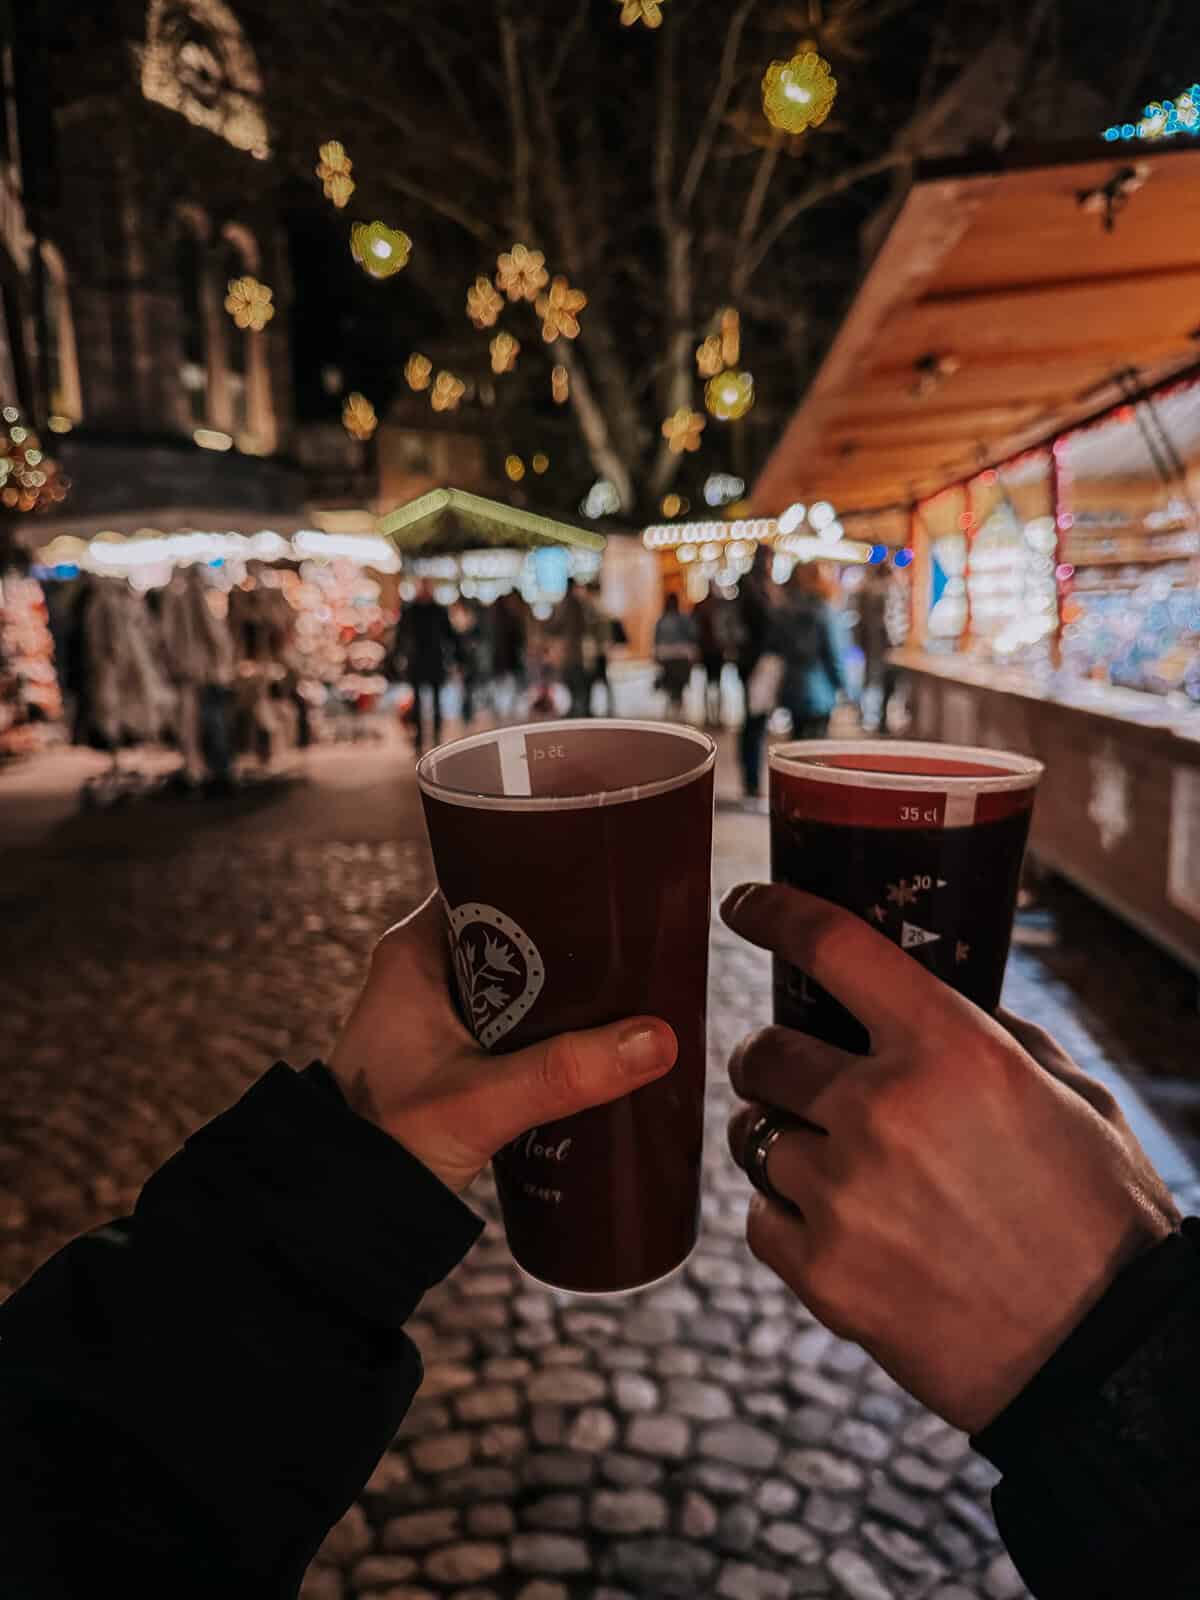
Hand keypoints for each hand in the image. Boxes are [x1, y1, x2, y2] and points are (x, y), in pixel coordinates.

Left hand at [331, 893, 677, 1193]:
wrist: (337, 1212)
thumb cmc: (383, 1141)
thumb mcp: (479, 1102)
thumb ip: (562, 1073)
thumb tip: (655, 1039)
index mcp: (415, 951)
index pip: (492, 879)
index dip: (552, 882)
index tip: (611, 891)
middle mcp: (425, 970)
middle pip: (516, 930)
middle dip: (573, 944)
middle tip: (637, 949)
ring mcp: (438, 1012)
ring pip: (520, 980)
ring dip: (565, 991)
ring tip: (629, 992)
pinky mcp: (452, 1052)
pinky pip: (514, 1020)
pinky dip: (549, 1027)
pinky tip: (591, 1043)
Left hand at [722, 882, 1178, 1433]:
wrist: (1103, 1357)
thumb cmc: (1100, 1219)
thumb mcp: (1073, 1097)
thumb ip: (992, 1039)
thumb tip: (927, 1002)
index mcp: (952, 1050)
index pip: (832, 947)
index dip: (774, 913)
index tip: (744, 905)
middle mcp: (884, 1110)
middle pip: (764, 1052)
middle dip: (771, 1059)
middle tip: (794, 1077)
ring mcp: (846, 1195)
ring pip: (754, 1137)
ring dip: (779, 1141)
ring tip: (829, 1166)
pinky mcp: (823, 1274)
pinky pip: (760, 1218)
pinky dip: (785, 1218)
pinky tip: (838, 1230)